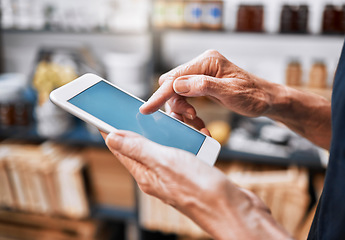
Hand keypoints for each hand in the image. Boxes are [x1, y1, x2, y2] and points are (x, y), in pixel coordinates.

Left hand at [101, 130, 290, 239]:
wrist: (234, 208)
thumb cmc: (200, 189)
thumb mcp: (164, 162)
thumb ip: (138, 149)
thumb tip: (111, 137)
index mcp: (145, 173)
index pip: (120, 148)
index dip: (110, 129)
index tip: (103, 114)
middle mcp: (157, 174)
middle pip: (144, 143)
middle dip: (149, 125)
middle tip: (155, 111)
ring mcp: (175, 173)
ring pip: (167, 144)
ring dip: (174, 130)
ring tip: (185, 121)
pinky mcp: (191, 171)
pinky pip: (185, 148)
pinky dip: (190, 138)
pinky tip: (199, 135)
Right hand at [140, 50, 275, 119]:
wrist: (266, 100)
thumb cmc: (253, 96)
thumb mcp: (230, 92)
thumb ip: (203, 86)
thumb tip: (177, 85)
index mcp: (208, 62)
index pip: (176, 78)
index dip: (161, 95)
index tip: (147, 109)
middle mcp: (202, 65)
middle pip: (173, 86)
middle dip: (176, 106)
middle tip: (189, 119)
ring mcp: (202, 75)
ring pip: (178, 94)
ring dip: (183, 112)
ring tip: (198, 124)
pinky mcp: (203, 85)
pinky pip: (187, 99)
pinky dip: (190, 113)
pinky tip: (199, 123)